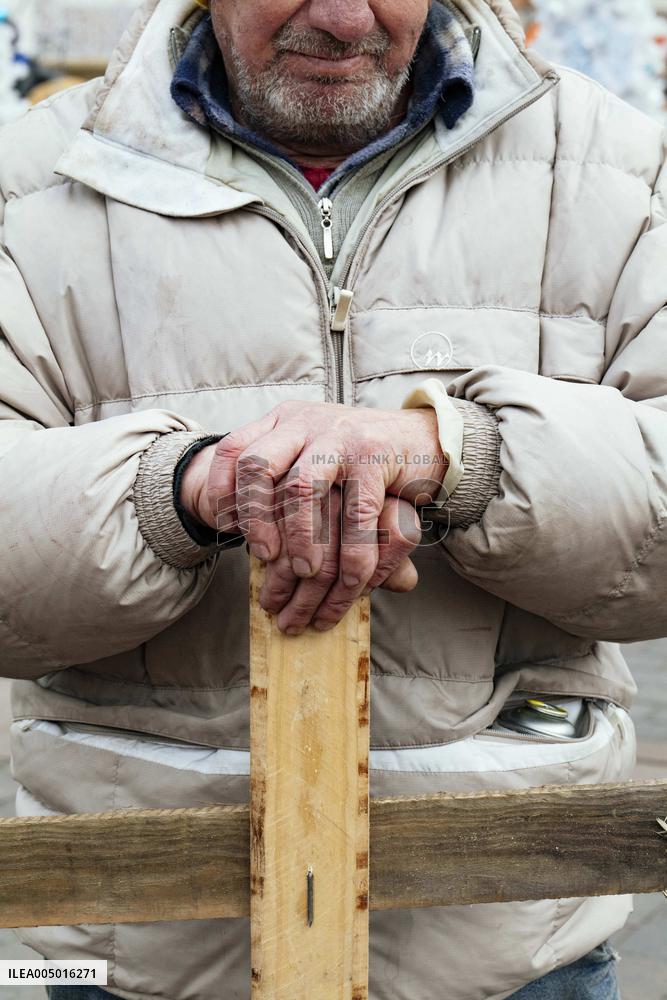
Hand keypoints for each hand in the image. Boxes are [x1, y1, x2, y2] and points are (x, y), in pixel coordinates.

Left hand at [180, 401, 446, 606]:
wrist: (422, 437)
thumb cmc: (359, 459)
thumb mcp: (313, 458)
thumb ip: (280, 484)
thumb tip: (234, 532)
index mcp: (284, 422)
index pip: (233, 449)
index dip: (219, 490)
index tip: (226, 528)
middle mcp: (305, 423)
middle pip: (256, 466)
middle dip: (254, 519)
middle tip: (264, 558)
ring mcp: (339, 436)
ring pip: (300, 489)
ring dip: (298, 539)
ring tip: (304, 574)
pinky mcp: (373, 456)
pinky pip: (356, 514)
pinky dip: (352, 555)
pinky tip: (351, 579)